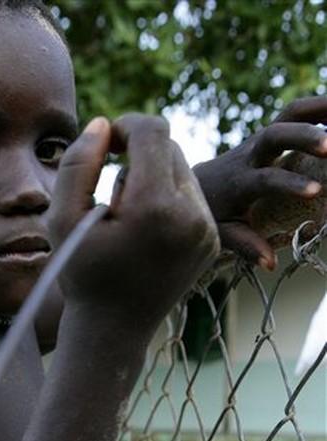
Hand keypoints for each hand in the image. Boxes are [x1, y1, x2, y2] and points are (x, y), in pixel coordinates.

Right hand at [49, 114, 218, 320]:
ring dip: (152, 178)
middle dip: (138, 155)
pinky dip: (166, 202)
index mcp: (154, 207)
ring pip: (182, 171)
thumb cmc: (81, 275)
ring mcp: (206, 230)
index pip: (152, 131)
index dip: (125, 126)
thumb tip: (103, 124)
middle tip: (109, 189)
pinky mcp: (211, 241)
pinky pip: (191, 197)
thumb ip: (77, 164)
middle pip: (170, 147)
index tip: (105, 143)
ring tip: (126, 219)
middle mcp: (190, 215)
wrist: (112, 330)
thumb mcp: (62, 219)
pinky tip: (143, 233)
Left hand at [194, 97, 326, 269]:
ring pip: (288, 114)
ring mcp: (260, 139)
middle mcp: (249, 155)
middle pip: (275, 136)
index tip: (315, 190)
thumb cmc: (213, 213)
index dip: (289, 184)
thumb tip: (271, 263)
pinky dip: (319, 107)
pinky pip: (296, 113)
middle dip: (304, 137)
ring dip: (319, 107)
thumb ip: (246, 245)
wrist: (196, 182)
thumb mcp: (223, 232)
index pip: (264, 180)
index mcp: (239, 183)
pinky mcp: (270, 130)